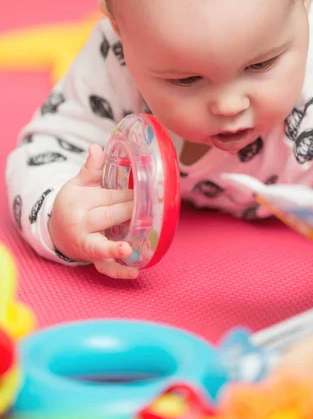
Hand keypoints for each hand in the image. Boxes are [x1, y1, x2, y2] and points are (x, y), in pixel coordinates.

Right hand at [49, 144, 138, 278]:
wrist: (56, 231)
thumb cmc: (73, 204)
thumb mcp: (78, 184)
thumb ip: (91, 168)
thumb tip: (96, 147)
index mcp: (80, 201)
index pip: (108, 197)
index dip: (129, 195)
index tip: (147, 191)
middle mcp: (82, 223)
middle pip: (108, 216)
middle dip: (130, 211)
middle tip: (151, 208)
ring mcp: (86, 242)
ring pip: (100, 246)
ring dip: (114, 249)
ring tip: (129, 250)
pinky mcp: (91, 258)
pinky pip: (104, 267)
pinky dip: (118, 271)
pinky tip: (135, 271)